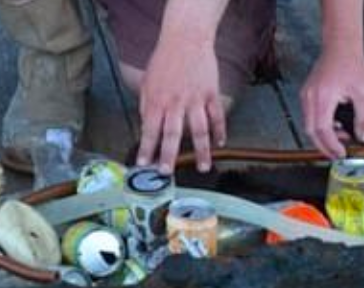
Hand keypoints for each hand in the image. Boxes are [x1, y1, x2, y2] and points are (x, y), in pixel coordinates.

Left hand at [136, 38, 225, 174]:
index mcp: (157, 100)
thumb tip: (145, 128)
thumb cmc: (164, 60)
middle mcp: (175, 102)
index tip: (143, 165)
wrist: (186, 38)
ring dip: (201, 151)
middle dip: (169, 156)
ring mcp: (195, 99)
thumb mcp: (147, 83)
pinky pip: (217, 117)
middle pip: (172, 134)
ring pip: (199, 130)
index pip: (149, 130)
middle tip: (167, 173)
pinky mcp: (211, 94)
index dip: (146, 149)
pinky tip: (220, 144)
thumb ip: (146, 107)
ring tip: (202, 167)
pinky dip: (220, 131)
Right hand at [300, 43, 363, 158]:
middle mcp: (310, 97)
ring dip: (323, 135)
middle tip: (338, 153)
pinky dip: (320, 125)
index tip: (341, 153)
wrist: (340, 46)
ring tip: (342, 136)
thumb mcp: (363, 92)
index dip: (331, 145)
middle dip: (324, 146)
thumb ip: (363, 118)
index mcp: (324, 97)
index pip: (322, 130)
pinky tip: (335, 125)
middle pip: (311, 132)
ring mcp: (305, 96)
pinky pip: (309, 116)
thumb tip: (362, 136)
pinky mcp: (306, 94)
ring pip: (309, 126)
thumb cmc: (351, 63)